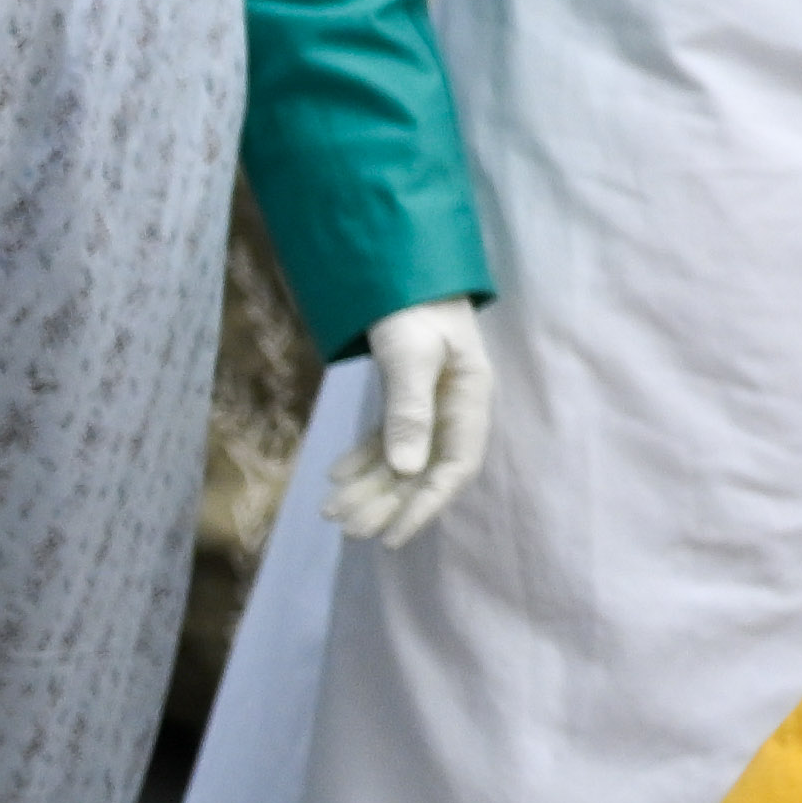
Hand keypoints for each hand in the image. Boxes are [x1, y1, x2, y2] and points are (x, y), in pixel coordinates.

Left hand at [323, 302, 492, 547]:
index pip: (454, 469)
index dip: (424, 507)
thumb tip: (405, 471)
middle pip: (423, 471)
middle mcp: (454, 409)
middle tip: (348, 530)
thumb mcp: (411, 356)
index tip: (391, 537)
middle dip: (387, 503)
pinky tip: (335, 475)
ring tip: (331, 512)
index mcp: (470, 401)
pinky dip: (362, 458)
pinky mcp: (406, 394)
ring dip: (369, 486)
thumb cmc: (416, 306)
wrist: (406, 266)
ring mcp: (431, 402)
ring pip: (401, 458)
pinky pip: (387, 438)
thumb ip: (409, 411)